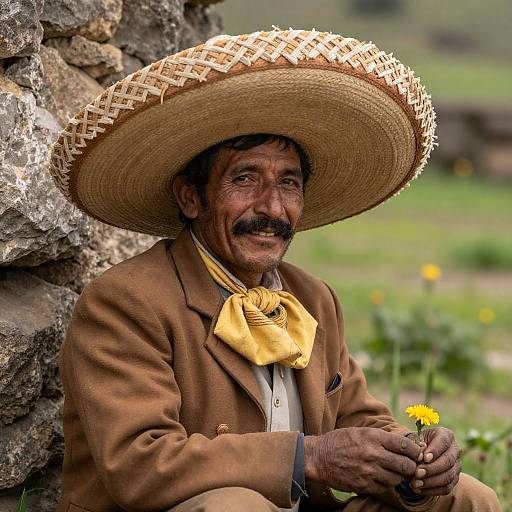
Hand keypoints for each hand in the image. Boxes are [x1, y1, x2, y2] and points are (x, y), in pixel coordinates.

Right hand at [304, 428, 420, 494]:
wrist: (319, 457)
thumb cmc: (340, 442)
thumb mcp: (360, 432)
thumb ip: (381, 438)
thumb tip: (405, 446)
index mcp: (373, 436)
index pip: (405, 445)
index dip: (415, 451)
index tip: (417, 454)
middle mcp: (373, 453)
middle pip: (405, 465)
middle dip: (411, 467)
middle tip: (409, 467)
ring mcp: (369, 471)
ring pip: (396, 479)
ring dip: (397, 477)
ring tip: (390, 471)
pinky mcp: (364, 485)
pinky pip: (384, 488)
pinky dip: (384, 484)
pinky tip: (377, 477)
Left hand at [410, 427, 460, 495]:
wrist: (419, 454)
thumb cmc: (415, 443)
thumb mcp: (412, 439)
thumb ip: (415, 443)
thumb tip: (421, 452)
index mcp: (446, 435)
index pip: (443, 442)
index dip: (435, 451)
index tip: (424, 458)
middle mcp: (455, 450)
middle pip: (448, 461)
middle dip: (431, 469)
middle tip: (416, 473)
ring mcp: (457, 466)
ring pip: (448, 476)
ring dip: (430, 482)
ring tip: (414, 483)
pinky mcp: (454, 479)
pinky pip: (446, 488)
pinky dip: (432, 490)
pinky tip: (418, 489)